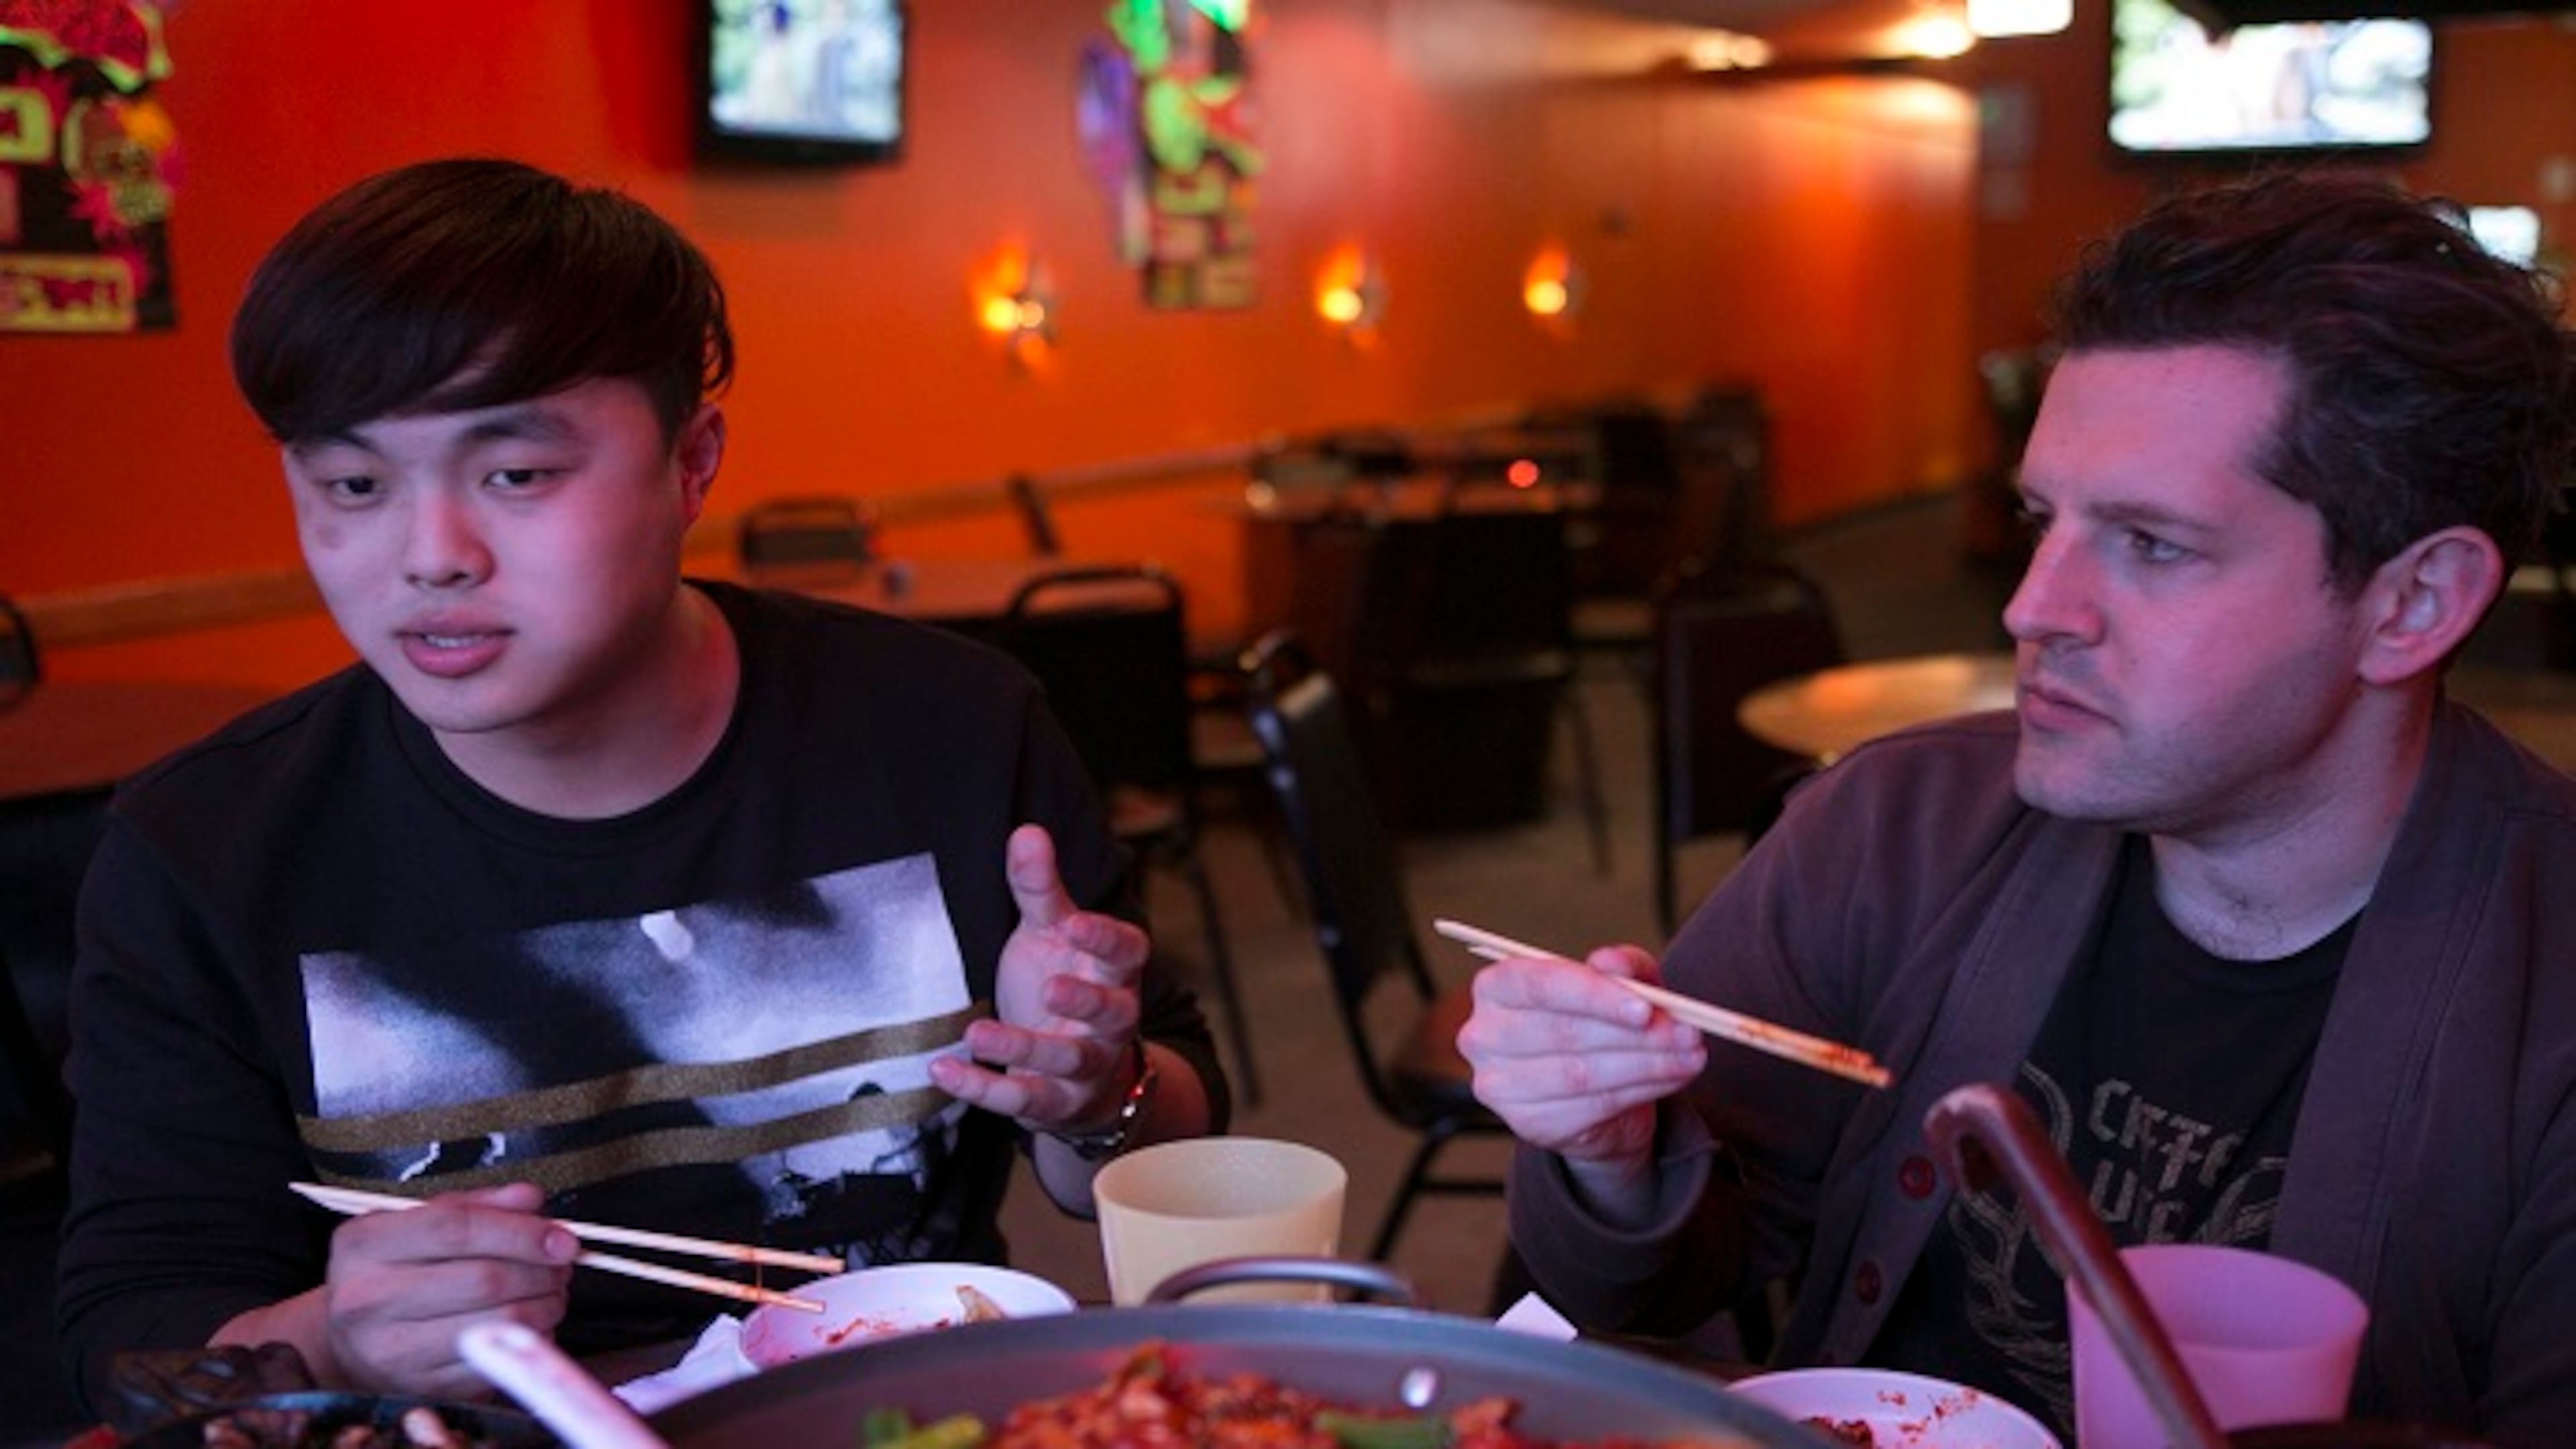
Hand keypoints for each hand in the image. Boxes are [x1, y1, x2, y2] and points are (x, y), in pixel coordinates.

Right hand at [318, 1182, 575, 1397]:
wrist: (351, 1340)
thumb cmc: (395, 1272)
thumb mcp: (419, 1222)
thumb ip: (476, 1205)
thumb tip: (529, 1199)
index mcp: (364, 1245)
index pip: (455, 1228)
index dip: (519, 1231)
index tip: (561, 1238)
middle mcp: (368, 1300)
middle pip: (484, 1279)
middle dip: (541, 1270)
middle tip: (562, 1265)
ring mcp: (392, 1352)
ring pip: (499, 1323)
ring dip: (545, 1305)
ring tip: (551, 1291)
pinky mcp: (422, 1388)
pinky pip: (497, 1361)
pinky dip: (529, 1339)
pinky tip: (530, 1323)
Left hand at [929, 824, 1151, 1132]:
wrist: (1080, 1073)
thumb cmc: (1064, 982)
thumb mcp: (1050, 935)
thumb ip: (1040, 889)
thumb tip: (1027, 830)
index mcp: (1115, 971)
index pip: (1128, 951)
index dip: (1104, 938)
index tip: (1073, 922)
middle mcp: (1111, 1021)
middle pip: (1113, 1013)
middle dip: (1085, 1003)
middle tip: (1051, 989)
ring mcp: (1086, 1066)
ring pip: (1067, 1062)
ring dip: (1023, 1048)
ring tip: (977, 1032)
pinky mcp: (1054, 1103)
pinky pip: (1023, 1100)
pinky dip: (983, 1089)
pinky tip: (942, 1069)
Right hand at [1455, 945, 1706, 1171]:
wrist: (1589, 1094)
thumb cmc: (1597, 1024)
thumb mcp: (1618, 985)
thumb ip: (1622, 965)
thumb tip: (1615, 965)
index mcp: (1496, 987)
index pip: (1539, 985)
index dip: (1593, 995)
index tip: (1645, 1008)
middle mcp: (1484, 1036)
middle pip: (1563, 1033)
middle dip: (1635, 1035)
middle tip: (1688, 1033)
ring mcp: (1500, 1086)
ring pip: (1582, 1074)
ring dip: (1647, 1065)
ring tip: (1691, 1056)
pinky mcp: (1529, 1124)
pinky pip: (1592, 1107)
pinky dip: (1641, 1091)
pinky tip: (1672, 1078)